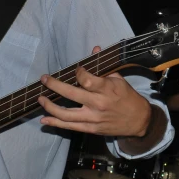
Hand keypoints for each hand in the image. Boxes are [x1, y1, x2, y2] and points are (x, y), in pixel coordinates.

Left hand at [37, 46, 151, 137]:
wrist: (138, 120)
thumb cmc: (128, 97)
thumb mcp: (119, 79)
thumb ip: (103, 66)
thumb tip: (94, 49)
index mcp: (106, 89)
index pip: (86, 79)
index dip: (78, 72)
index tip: (76, 70)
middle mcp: (98, 104)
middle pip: (71, 94)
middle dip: (54, 86)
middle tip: (44, 79)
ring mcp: (93, 118)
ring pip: (66, 114)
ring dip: (50, 107)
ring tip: (40, 99)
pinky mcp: (91, 129)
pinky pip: (70, 127)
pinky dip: (56, 123)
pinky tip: (44, 120)